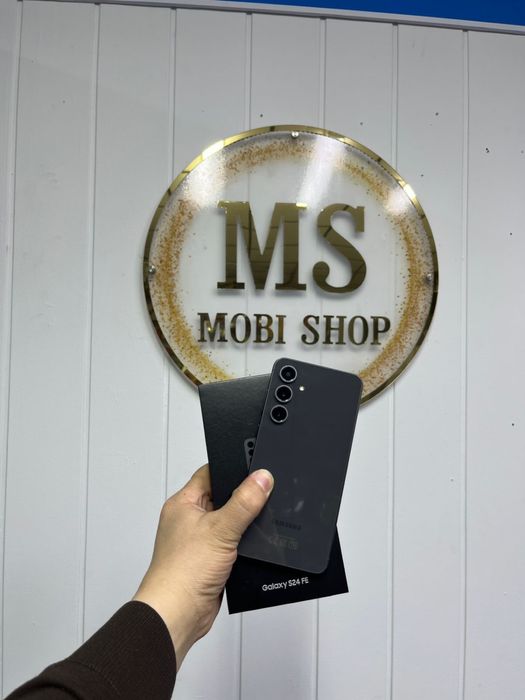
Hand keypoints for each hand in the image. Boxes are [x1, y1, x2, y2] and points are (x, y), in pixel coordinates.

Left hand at [133, 464, 273, 668]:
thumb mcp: (221, 529)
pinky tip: (249, 548)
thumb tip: (261, 477)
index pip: (209, 473)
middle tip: (259, 498)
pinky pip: (231, 543)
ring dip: (241, 525)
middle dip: (241, 499)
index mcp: (183, 503)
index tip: (254, 467)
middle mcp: (188, 520)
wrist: (178, 614)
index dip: (232, 469)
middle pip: (222, 497)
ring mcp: (199, 541)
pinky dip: (241, 545)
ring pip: (229, 522)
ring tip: (251, 526)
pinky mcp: (209, 560)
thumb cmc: (182, 572)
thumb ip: (244, 502)